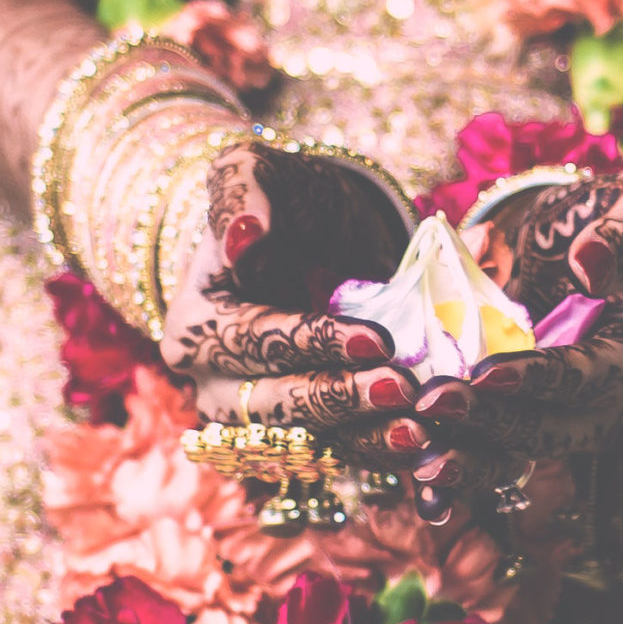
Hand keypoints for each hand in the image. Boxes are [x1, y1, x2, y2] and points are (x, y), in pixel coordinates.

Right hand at [160, 142, 429, 463]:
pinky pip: (339, 451)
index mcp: (196, 327)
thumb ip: (239, 194)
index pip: (253, 340)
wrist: (305, 240)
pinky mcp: (304, 432)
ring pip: (310, 440)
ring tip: (421, 434)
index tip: (373, 339)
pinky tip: (426, 448)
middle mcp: (219, 385)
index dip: (311, 342)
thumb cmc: (278, 202)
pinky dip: (380, 451)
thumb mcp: (252, 172)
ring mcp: (261, 417)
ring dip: (365, 439)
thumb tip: (243, 239)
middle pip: (277, 403)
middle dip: (339, 398)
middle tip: (400, 389)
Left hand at [410, 170, 622, 520]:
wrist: (560, 251)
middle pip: (550, 430)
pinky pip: (488, 456)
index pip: (591, 377)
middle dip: (492, 423)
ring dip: (469, 463)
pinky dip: (456, 469)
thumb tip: (592, 266)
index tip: (487, 374)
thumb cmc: (598, 224)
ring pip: (516, 456)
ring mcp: (555, 421)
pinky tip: (417, 475)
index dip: (540, 379)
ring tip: (421, 462)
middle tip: (433, 404)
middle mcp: (601, 404)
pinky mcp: (515, 424)